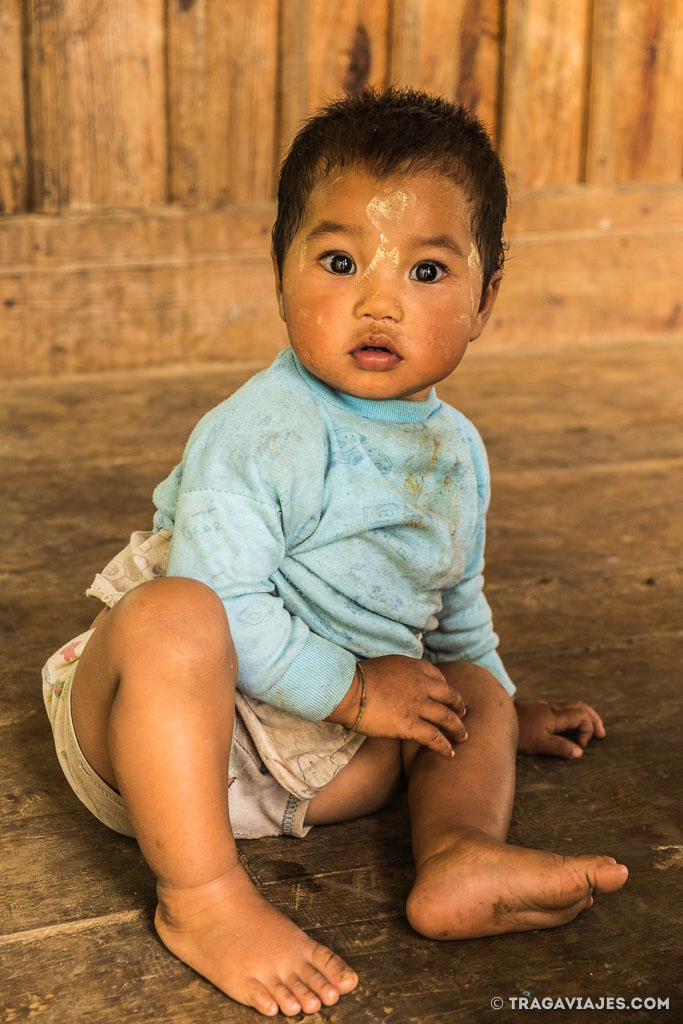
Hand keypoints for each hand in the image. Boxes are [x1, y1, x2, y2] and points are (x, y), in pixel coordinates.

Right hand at [329, 655, 467, 757]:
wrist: (348, 691)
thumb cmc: (358, 679)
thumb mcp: (385, 666)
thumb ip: (399, 674)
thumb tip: (399, 684)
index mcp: (413, 667)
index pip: (439, 677)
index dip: (446, 689)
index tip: (448, 697)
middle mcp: (421, 684)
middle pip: (450, 696)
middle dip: (459, 707)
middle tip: (463, 715)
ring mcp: (418, 705)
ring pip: (447, 717)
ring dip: (458, 728)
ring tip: (463, 737)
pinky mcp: (410, 725)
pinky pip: (435, 737)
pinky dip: (445, 746)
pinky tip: (450, 754)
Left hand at [515, 698, 605, 758]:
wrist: (497, 717)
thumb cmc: (518, 732)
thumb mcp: (539, 743)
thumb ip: (560, 747)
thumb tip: (580, 752)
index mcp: (556, 715)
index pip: (582, 716)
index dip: (587, 730)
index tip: (581, 745)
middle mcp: (554, 708)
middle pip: (581, 707)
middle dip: (593, 719)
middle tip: (601, 734)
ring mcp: (547, 707)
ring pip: (573, 706)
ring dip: (586, 716)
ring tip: (592, 730)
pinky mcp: (541, 710)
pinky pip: (565, 708)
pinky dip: (575, 716)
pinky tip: (573, 726)